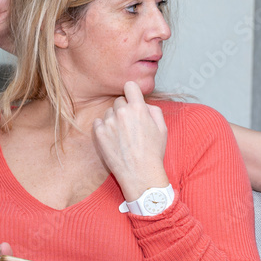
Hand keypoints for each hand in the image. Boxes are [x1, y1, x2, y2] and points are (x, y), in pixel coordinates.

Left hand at [92, 82, 168, 200]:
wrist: (140, 174)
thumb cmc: (153, 153)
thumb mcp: (162, 128)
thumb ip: (154, 110)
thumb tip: (144, 104)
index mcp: (139, 108)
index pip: (130, 86)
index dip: (132, 92)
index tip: (132, 99)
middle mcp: (122, 112)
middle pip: (119, 100)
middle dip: (124, 109)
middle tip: (130, 125)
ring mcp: (109, 123)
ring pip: (108, 112)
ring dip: (114, 119)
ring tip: (122, 135)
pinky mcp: (99, 134)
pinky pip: (98, 122)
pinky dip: (104, 128)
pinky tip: (113, 139)